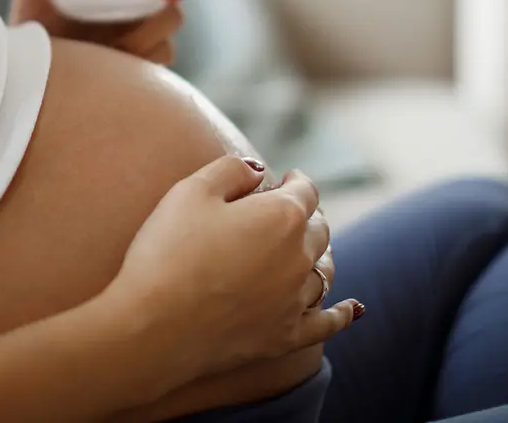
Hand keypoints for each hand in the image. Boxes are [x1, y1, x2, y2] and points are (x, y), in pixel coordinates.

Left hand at [8, 0, 193, 65]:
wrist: (33, 69)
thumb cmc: (34, 25)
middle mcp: (141, 0)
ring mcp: (146, 33)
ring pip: (172, 23)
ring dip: (155, 28)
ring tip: (122, 39)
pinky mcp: (144, 62)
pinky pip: (162, 55)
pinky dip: (146, 54)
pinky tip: (122, 56)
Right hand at [102, 156, 361, 386]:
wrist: (153, 327)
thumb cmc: (168, 252)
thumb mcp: (190, 191)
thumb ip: (230, 170)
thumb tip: (258, 170)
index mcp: (282, 217)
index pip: (305, 191)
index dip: (297, 180)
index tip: (287, 177)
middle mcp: (299, 258)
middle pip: (318, 230)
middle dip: (307, 215)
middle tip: (290, 211)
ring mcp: (295, 301)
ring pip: (324, 272)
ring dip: (319, 255)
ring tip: (309, 249)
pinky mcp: (285, 337)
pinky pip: (328, 323)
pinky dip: (343, 313)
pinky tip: (355, 308)